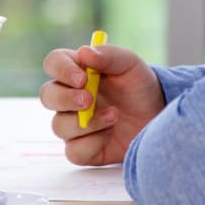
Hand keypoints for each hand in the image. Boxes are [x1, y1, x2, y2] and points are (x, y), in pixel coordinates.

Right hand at [39, 43, 164, 165]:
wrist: (156, 116)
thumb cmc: (139, 86)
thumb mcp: (130, 64)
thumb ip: (108, 56)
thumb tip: (84, 53)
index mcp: (76, 71)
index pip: (53, 63)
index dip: (61, 70)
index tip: (82, 78)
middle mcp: (69, 97)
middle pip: (48, 96)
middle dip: (66, 99)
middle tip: (89, 100)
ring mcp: (74, 124)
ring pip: (59, 126)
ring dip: (86, 123)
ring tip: (114, 116)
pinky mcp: (83, 149)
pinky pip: (74, 152)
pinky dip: (91, 144)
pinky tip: (109, 135)